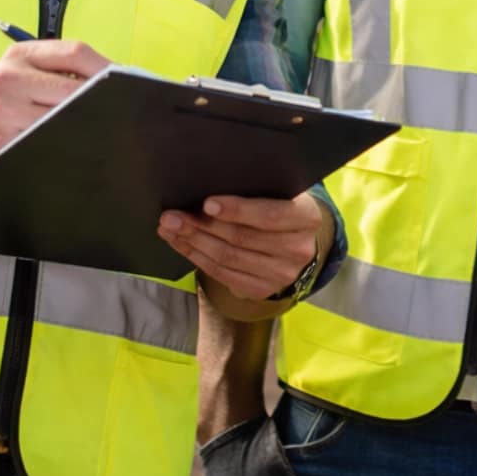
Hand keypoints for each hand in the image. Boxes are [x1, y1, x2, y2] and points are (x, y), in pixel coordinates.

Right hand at [0, 41, 109, 184]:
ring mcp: (6, 112)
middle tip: (121, 117)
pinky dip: (70, 149)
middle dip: (102, 104)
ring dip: (89, 130)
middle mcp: (10, 78)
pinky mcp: (5, 143)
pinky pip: (53, 145)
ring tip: (102, 136)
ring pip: (68, 120)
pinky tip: (77, 154)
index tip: (127, 84)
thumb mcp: (18, 78)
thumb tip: (115, 82)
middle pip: (75, 89)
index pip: (75, 53)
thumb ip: (58, 75)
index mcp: (19, 56)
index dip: (108, 69)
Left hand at [158, 194, 325, 300]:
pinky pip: (222, 274)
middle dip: (201, 226)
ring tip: (169, 227)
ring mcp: (282, 274)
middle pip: (242, 239)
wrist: (293, 240)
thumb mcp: (278, 192)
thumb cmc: (279, 206)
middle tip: (172, 215)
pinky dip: (196, 257)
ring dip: (193, 242)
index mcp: (307, 218)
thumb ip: (254, 189)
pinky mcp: (262, 289)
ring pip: (227, 258)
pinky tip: (181, 243)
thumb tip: (208, 185)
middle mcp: (299, 249)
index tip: (207, 203)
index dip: (237, 210)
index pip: (270, 215)